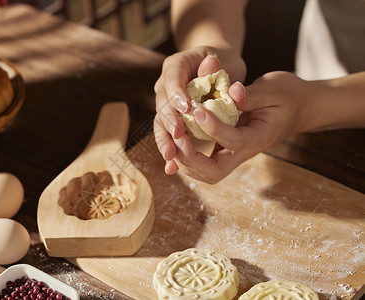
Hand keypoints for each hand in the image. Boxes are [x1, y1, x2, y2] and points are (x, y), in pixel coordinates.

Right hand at [153, 46, 245, 174]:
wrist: (215, 67)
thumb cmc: (222, 62)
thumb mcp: (223, 60)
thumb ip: (216, 66)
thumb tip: (212, 63)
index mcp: (175, 65)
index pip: (171, 79)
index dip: (177, 94)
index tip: (186, 108)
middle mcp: (165, 84)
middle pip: (162, 104)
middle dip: (170, 121)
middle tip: (179, 134)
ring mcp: (165, 102)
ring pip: (161, 122)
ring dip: (165, 140)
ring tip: (170, 156)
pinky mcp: (171, 118)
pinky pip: (168, 134)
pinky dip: (170, 149)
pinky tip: (171, 168)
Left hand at [171, 71, 312, 183]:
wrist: (299, 108)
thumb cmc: (288, 96)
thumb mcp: (274, 88)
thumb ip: (252, 94)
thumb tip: (231, 91)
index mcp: (258, 138)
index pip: (233, 141)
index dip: (213, 128)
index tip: (198, 110)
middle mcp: (244, 152)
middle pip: (213, 172)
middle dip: (191, 159)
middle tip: (177, 138)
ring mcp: (234, 154)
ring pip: (206, 172)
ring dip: (185, 161)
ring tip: (173, 138)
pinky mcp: (225, 149)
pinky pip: (203, 162)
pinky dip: (186, 156)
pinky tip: (176, 138)